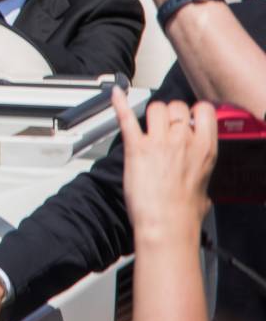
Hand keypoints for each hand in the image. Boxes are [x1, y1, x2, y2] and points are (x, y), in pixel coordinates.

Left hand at [114, 87, 217, 245]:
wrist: (166, 226)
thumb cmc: (183, 214)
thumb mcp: (204, 189)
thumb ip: (200, 172)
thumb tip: (196, 174)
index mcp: (205, 149)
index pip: (204, 110)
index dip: (193, 111)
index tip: (187, 116)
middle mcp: (183, 140)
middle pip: (175, 106)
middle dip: (169, 113)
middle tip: (163, 126)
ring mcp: (159, 142)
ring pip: (155, 108)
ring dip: (150, 114)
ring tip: (147, 126)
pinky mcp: (136, 148)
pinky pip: (127, 118)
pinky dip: (119, 104)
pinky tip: (115, 94)